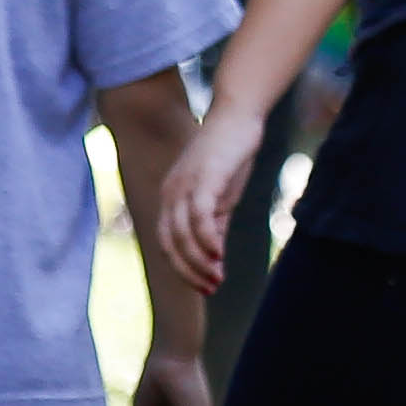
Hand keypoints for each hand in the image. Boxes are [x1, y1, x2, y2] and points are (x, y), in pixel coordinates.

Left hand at [149, 110, 261, 299]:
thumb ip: (215, 224)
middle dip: (189, 271)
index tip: (205, 287)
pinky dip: (206, 239)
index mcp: (171, 198)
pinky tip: (219, 255)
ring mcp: (184, 185)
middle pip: (170, 244)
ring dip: (198, 262)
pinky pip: (199, 216)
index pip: (167, 243)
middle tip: (211, 289)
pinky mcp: (204, 177)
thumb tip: (215, 257)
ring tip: (217, 278)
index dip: (183, 269)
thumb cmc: (230, 155)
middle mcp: (171, 193)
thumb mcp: (220, 195)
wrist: (238, 116)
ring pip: (182, 235)